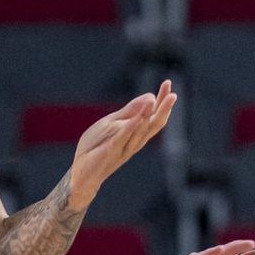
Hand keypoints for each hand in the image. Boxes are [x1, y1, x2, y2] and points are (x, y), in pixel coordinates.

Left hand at [68, 85, 176, 211]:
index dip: (161, 100)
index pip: (153, 115)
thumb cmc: (97, 147)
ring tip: (156, 100)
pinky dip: (131, 128)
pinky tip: (138, 118)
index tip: (168, 83)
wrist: (82, 171)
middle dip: (163, 109)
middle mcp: (135, 141)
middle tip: (173, 94)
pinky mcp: (111, 152)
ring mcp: (124, 148)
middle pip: (153, 124)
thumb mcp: (112, 123)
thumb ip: (129, 112)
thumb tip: (150, 97)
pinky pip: (122, 139)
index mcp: (136, 133)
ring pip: (140, 132)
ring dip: (148, 116)